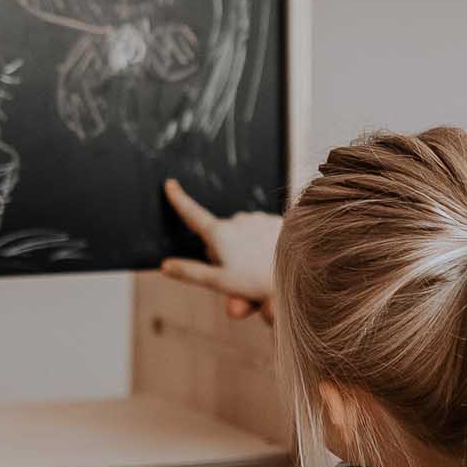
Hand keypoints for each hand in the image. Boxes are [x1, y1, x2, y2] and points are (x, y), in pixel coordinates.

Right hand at [160, 178, 280, 321]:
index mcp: (219, 233)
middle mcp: (237, 220)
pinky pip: (262, 235)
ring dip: (245, 254)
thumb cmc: (259, 281)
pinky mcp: (275, 221)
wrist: (302, 269)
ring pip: (243, 238)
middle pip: (220, 238)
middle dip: (224, 256)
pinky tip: (274, 262)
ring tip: (260, 275)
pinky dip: (264, 248)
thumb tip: (165, 266)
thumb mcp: (220, 282)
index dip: (179, 200)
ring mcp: (257, 219)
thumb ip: (190, 272)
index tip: (170, 185)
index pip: (192, 214)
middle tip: (238, 282)